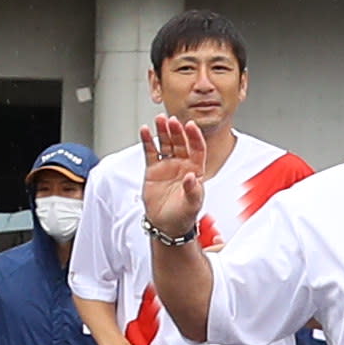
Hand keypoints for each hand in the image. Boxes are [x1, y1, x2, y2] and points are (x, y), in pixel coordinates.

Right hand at [137, 111, 208, 242]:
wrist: (166, 225)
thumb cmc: (183, 215)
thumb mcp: (192, 204)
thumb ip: (192, 190)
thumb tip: (191, 177)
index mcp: (196, 170)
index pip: (197, 149)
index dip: (194, 137)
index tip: (190, 126)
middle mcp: (182, 165)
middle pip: (180, 142)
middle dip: (176, 130)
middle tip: (171, 120)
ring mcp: (167, 165)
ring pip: (165, 144)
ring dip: (163, 131)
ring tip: (159, 119)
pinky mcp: (153, 169)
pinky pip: (151, 152)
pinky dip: (147, 141)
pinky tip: (145, 131)